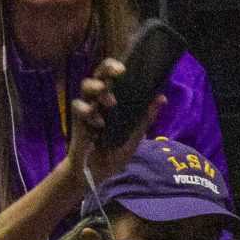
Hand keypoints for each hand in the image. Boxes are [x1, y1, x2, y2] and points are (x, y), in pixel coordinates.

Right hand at [65, 57, 161, 188]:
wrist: (97, 172)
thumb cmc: (115, 151)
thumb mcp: (134, 136)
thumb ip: (145, 117)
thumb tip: (162, 97)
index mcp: (112, 99)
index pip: (112, 76)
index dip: (116, 66)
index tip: (126, 67)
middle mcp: (98, 99)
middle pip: (98, 74)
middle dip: (107, 69)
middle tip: (120, 72)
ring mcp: (87, 108)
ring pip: (85, 85)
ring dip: (97, 88)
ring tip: (111, 102)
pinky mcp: (77, 120)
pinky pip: (79, 107)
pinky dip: (88, 112)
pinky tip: (98, 124)